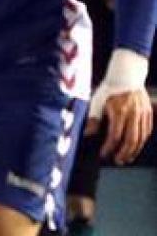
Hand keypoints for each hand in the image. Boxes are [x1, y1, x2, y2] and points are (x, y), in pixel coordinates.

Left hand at [88, 48, 152, 164]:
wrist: (127, 75)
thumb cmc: (109, 88)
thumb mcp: (97, 102)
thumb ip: (93, 119)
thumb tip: (87, 134)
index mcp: (119, 111)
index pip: (115, 136)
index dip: (109, 148)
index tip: (103, 154)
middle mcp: (133, 114)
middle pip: (131, 140)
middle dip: (123, 153)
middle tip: (117, 161)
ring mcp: (143, 113)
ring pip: (141, 137)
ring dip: (134, 150)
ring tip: (126, 158)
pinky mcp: (148, 113)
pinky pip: (147, 130)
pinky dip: (142, 141)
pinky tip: (135, 147)